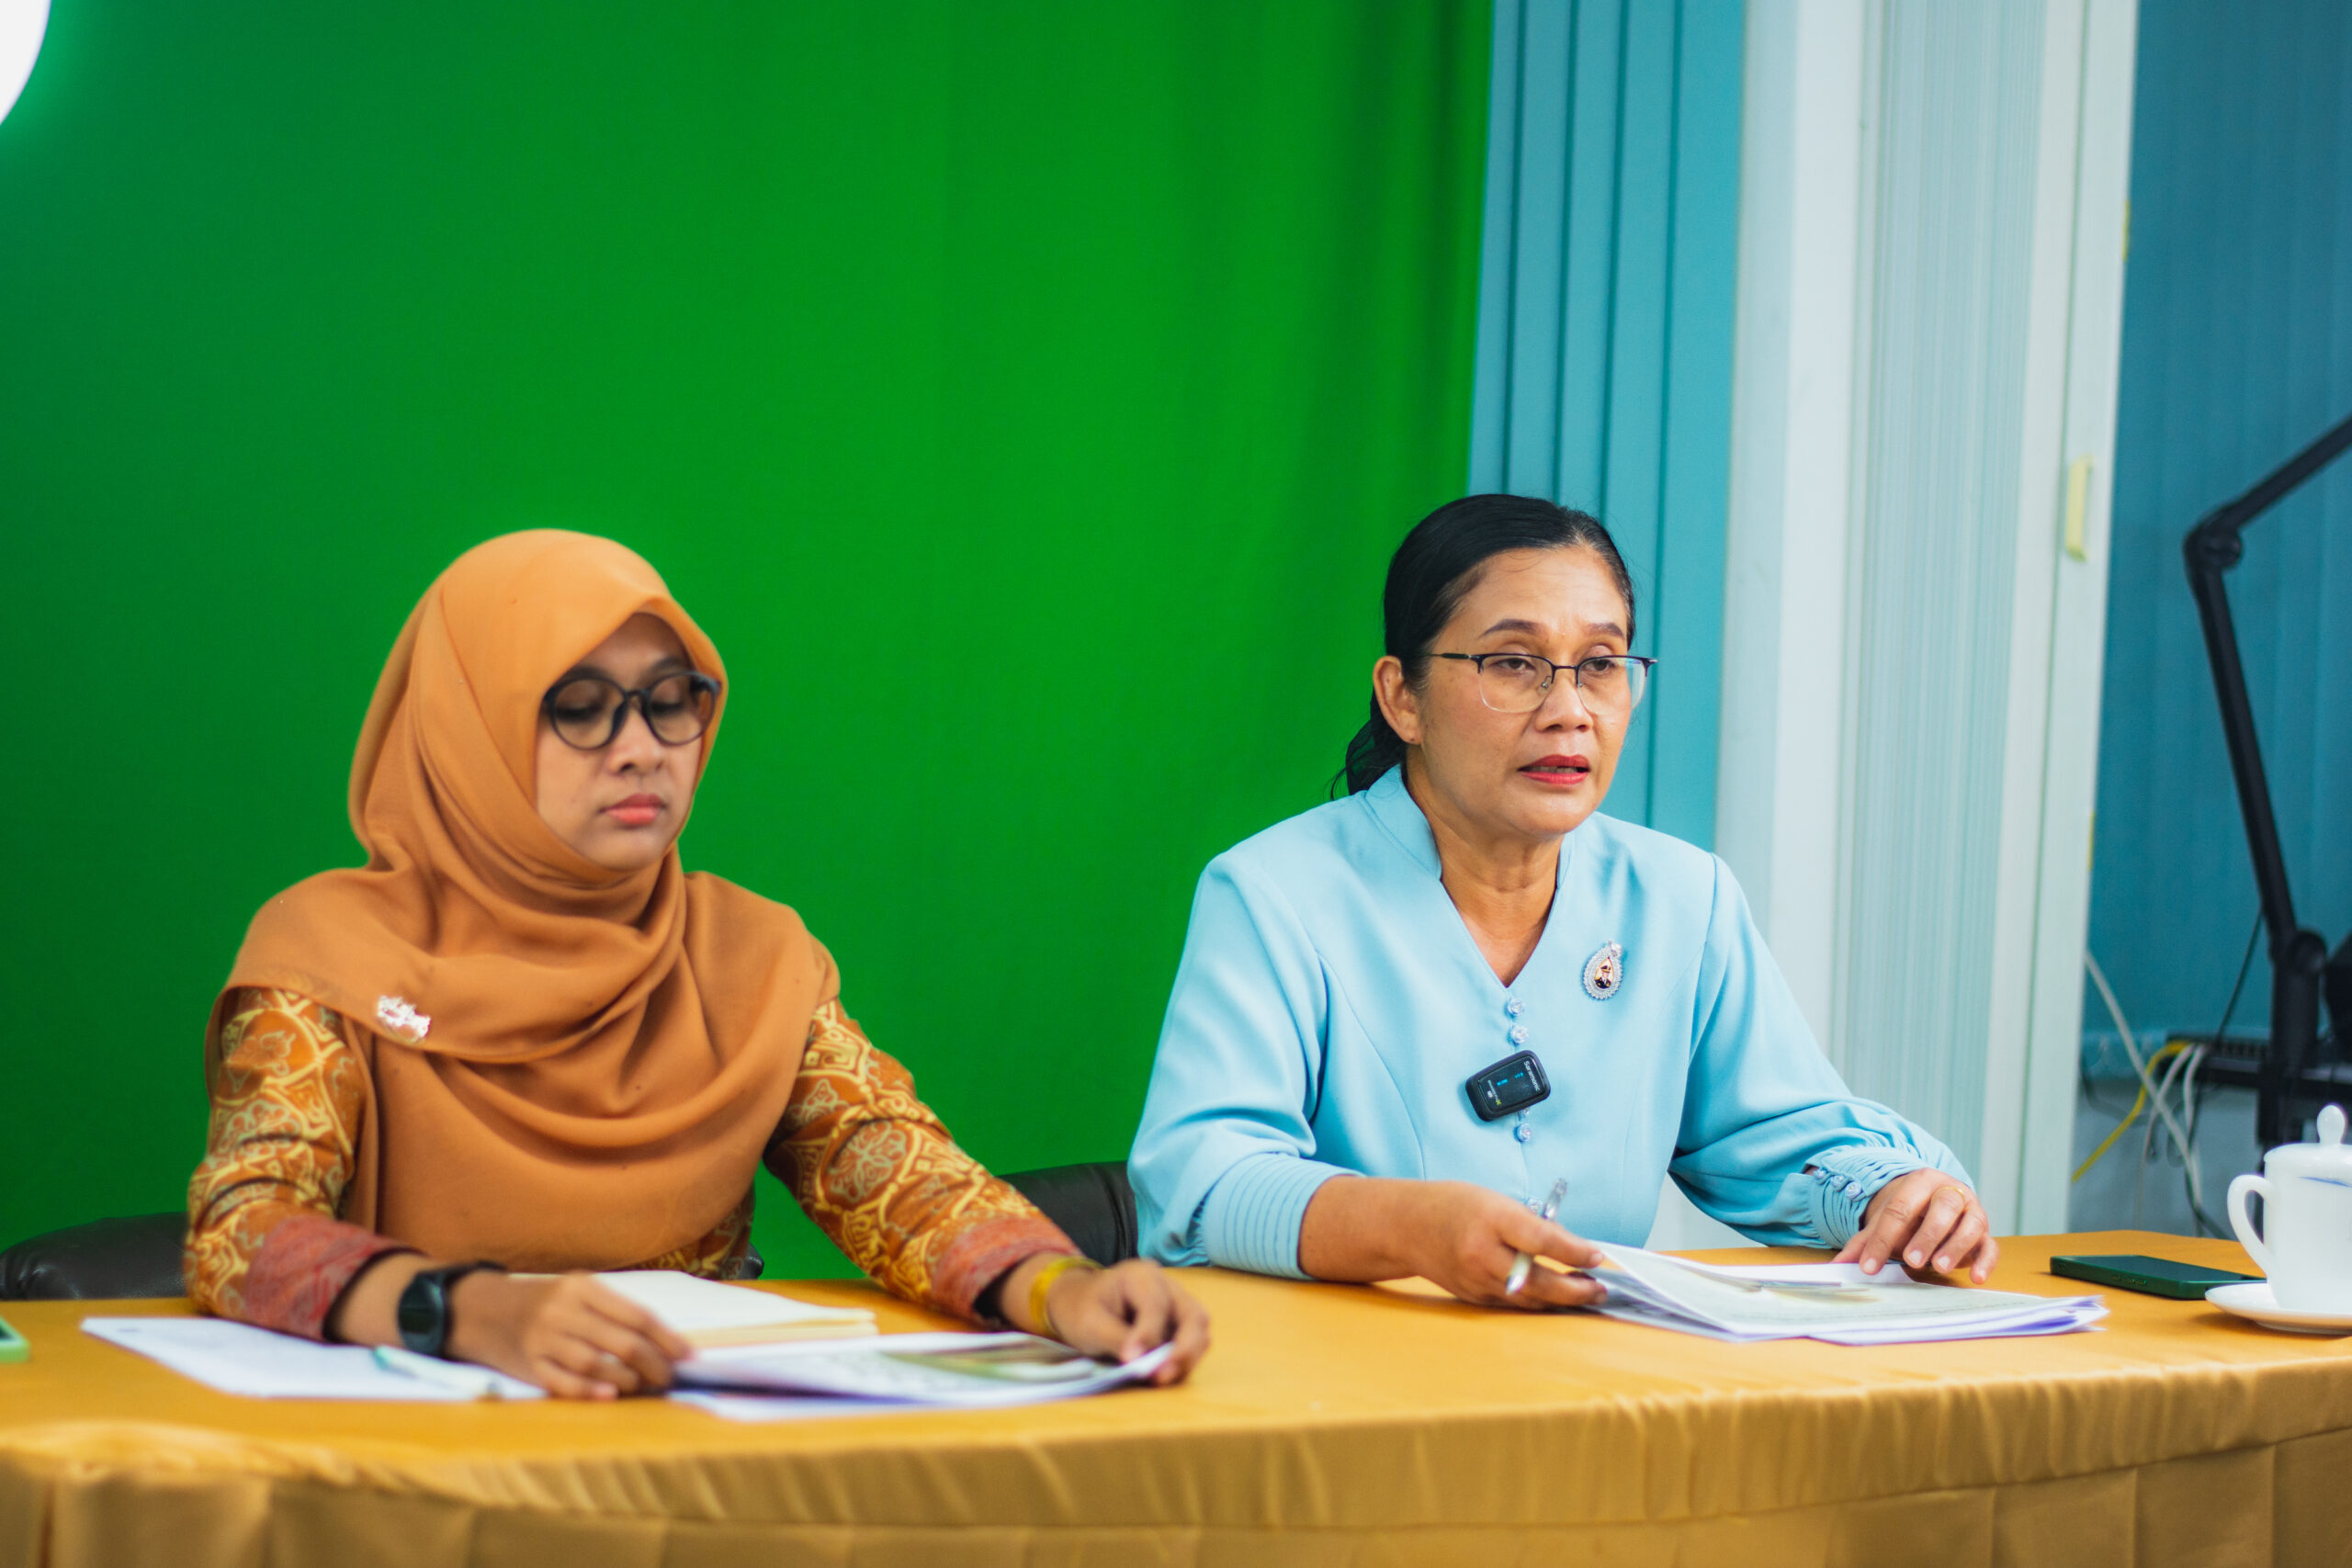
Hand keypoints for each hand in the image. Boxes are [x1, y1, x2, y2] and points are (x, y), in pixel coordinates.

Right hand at [445, 1271, 691, 1399]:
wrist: (485, 1311)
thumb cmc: (547, 1303)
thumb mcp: (579, 1292)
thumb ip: (614, 1311)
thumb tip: (664, 1341)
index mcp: (583, 1287)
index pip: (636, 1315)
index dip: (667, 1338)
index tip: (688, 1356)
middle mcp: (563, 1311)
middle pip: (622, 1341)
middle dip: (654, 1364)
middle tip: (668, 1379)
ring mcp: (543, 1339)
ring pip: (595, 1362)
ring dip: (627, 1378)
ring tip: (643, 1386)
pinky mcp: (528, 1364)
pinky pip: (562, 1381)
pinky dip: (589, 1390)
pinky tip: (611, 1395)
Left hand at [1001, 1256, 1208, 1384]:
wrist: (1080, 1303)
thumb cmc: (1083, 1309)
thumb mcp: (1090, 1324)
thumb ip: (1117, 1339)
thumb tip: (1140, 1361)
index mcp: (1141, 1275)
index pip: (1155, 1305)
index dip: (1148, 1334)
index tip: (1134, 1360)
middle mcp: (1167, 1286)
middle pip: (1193, 1315)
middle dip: (1183, 1349)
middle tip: (1163, 1376)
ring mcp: (1177, 1304)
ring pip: (1199, 1330)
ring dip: (1188, 1357)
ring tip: (1163, 1377)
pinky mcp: (1179, 1324)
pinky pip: (1194, 1341)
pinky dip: (1185, 1359)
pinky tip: (1165, 1372)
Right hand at [1403, 1181, 1607, 1308]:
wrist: (1407, 1227)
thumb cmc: (1455, 1206)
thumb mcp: (1496, 1201)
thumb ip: (1532, 1224)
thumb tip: (1572, 1248)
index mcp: (1490, 1219)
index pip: (1540, 1239)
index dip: (1573, 1252)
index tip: (1598, 1257)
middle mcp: (1481, 1253)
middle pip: (1537, 1281)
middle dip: (1575, 1289)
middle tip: (1601, 1289)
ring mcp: (1476, 1280)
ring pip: (1529, 1299)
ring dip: (1562, 1300)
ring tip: (1588, 1294)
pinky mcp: (1474, 1297)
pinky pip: (1514, 1303)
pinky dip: (1538, 1301)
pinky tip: (1557, 1298)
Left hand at [1834, 1170, 1998, 1283]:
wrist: (1935, 1202)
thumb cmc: (1909, 1216)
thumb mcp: (1885, 1223)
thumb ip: (1864, 1242)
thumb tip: (1839, 1264)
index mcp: (1920, 1182)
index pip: (1900, 1209)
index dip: (1882, 1238)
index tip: (1869, 1266)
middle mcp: (1950, 1191)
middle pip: (1944, 1206)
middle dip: (1927, 1234)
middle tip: (1911, 1260)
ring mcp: (1972, 1211)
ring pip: (1971, 1223)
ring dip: (1956, 1246)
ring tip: (1939, 1267)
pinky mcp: (1986, 1233)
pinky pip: (1991, 1245)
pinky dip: (1985, 1262)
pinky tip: (1975, 1277)